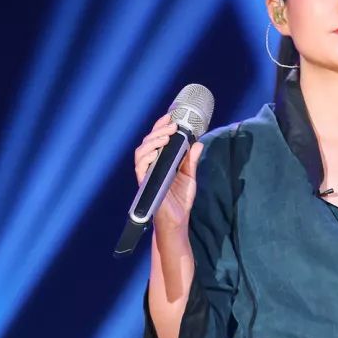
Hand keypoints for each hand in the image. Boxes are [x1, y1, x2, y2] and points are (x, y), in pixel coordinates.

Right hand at [133, 113, 203, 230]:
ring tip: (166, 136)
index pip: (157, 140)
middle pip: (148, 142)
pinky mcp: (145, 183)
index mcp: (161, 162)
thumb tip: (197, 143)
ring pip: (141, 152)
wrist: (177, 220)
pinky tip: (156, 152)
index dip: (161, 126)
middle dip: (158, 130)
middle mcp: (151, 166)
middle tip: (172, 125)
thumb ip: (191, 160)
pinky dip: (146, 157)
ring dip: (153, 141)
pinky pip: (140, 167)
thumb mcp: (189, 176)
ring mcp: (147, 174)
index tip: (170, 117)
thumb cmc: (180, 200)